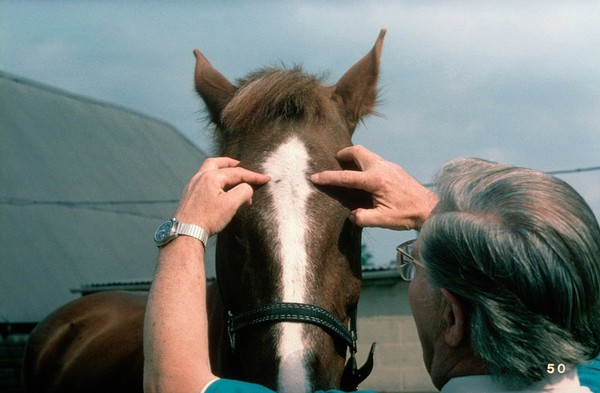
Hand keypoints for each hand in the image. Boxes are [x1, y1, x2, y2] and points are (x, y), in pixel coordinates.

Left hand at [175, 157, 269, 235]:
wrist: (185, 232)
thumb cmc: (208, 219)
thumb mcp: (231, 205)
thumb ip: (243, 191)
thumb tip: (247, 188)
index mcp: (211, 176)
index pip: (237, 173)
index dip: (253, 176)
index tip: (266, 179)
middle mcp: (200, 177)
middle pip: (217, 163)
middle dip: (231, 163)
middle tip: (241, 164)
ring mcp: (192, 185)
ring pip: (208, 170)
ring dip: (221, 170)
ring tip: (230, 175)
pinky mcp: (188, 195)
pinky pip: (203, 180)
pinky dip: (213, 179)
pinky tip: (217, 189)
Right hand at [311, 145, 437, 229]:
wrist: (430, 209)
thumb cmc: (407, 215)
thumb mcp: (383, 220)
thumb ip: (363, 218)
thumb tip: (351, 215)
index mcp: (375, 181)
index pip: (346, 177)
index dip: (329, 177)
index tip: (315, 176)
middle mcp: (382, 168)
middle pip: (358, 151)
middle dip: (343, 154)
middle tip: (334, 161)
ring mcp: (390, 166)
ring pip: (367, 154)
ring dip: (355, 158)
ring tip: (347, 168)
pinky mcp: (395, 169)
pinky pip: (375, 160)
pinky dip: (365, 163)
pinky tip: (365, 177)